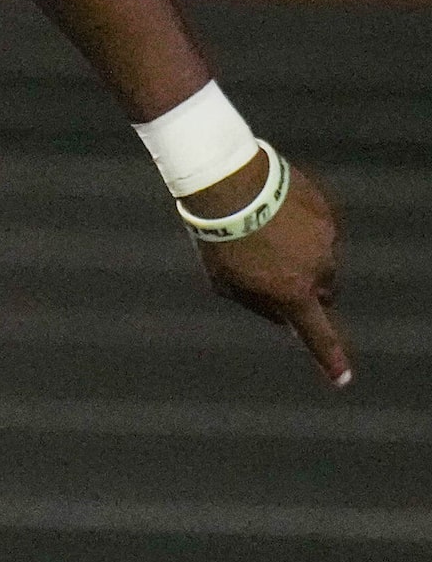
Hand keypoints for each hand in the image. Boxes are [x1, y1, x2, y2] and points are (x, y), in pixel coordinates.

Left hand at [187, 154, 351, 387]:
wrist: (229, 183)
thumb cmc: (219, 237)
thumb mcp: (225, 282)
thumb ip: (258, 306)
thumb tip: (282, 320)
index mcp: (293, 292)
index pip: (317, 335)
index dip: (329, 359)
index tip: (342, 379)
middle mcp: (319, 269)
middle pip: (324, 291)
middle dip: (307, 290)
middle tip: (278, 274)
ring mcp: (327, 239)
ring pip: (324, 259)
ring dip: (305, 256)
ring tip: (268, 235)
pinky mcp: (328, 212)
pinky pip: (322, 229)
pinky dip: (305, 229)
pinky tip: (276, 215)